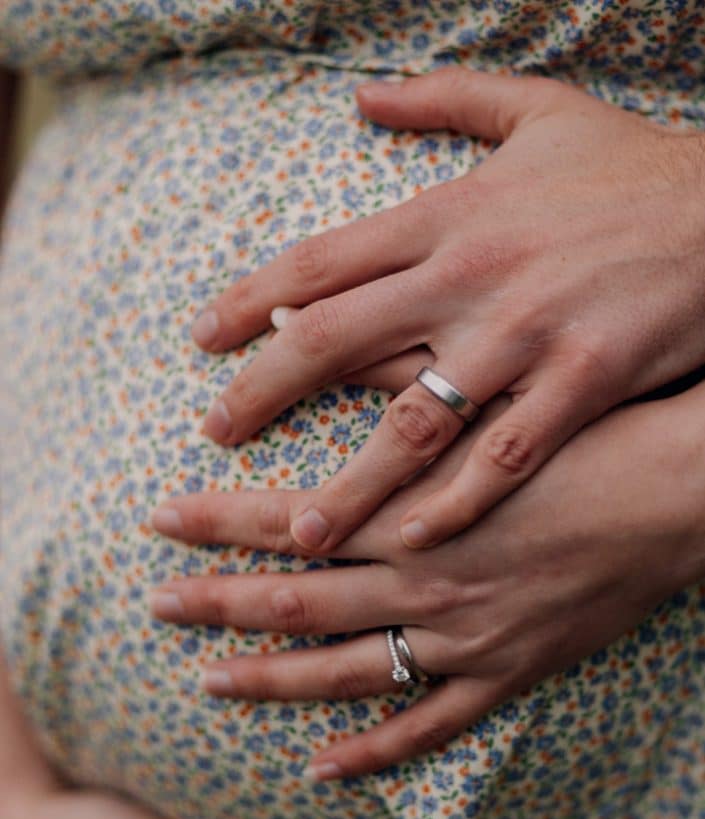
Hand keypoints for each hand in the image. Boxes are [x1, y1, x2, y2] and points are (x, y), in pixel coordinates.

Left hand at [150, 385, 704, 778]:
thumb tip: (311, 332)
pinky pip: (431, 725)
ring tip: (211, 684)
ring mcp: (462, 637)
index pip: (289, 517)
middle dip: (220, 602)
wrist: (676, 493)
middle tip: (156, 607)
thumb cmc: (585, 431)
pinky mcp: (507, 672)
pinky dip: (376, 749)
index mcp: (412, 511)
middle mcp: (422, 579)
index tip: (160, 520)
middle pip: (298, 597)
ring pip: (346, 671)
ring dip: (273, 679)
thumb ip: (395, 377)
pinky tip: (323, 766)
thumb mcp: (490, 396)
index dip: (219, 521)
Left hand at [192, 67, 704, 550]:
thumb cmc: (631, 170)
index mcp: (449, 215)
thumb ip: (445, 100)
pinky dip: (458, 500)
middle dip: (266, 390)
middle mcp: (470, 276)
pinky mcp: (583, 380)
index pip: (322, 258)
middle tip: (214, 431)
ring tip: (302, 532)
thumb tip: (364, 98)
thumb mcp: (538, 113)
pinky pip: (506, 454)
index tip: (203, 339)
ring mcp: (525, 333)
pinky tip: (414, 537)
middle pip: (338, 337)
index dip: (252, 299)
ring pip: (414, 418)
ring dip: (351, 482)